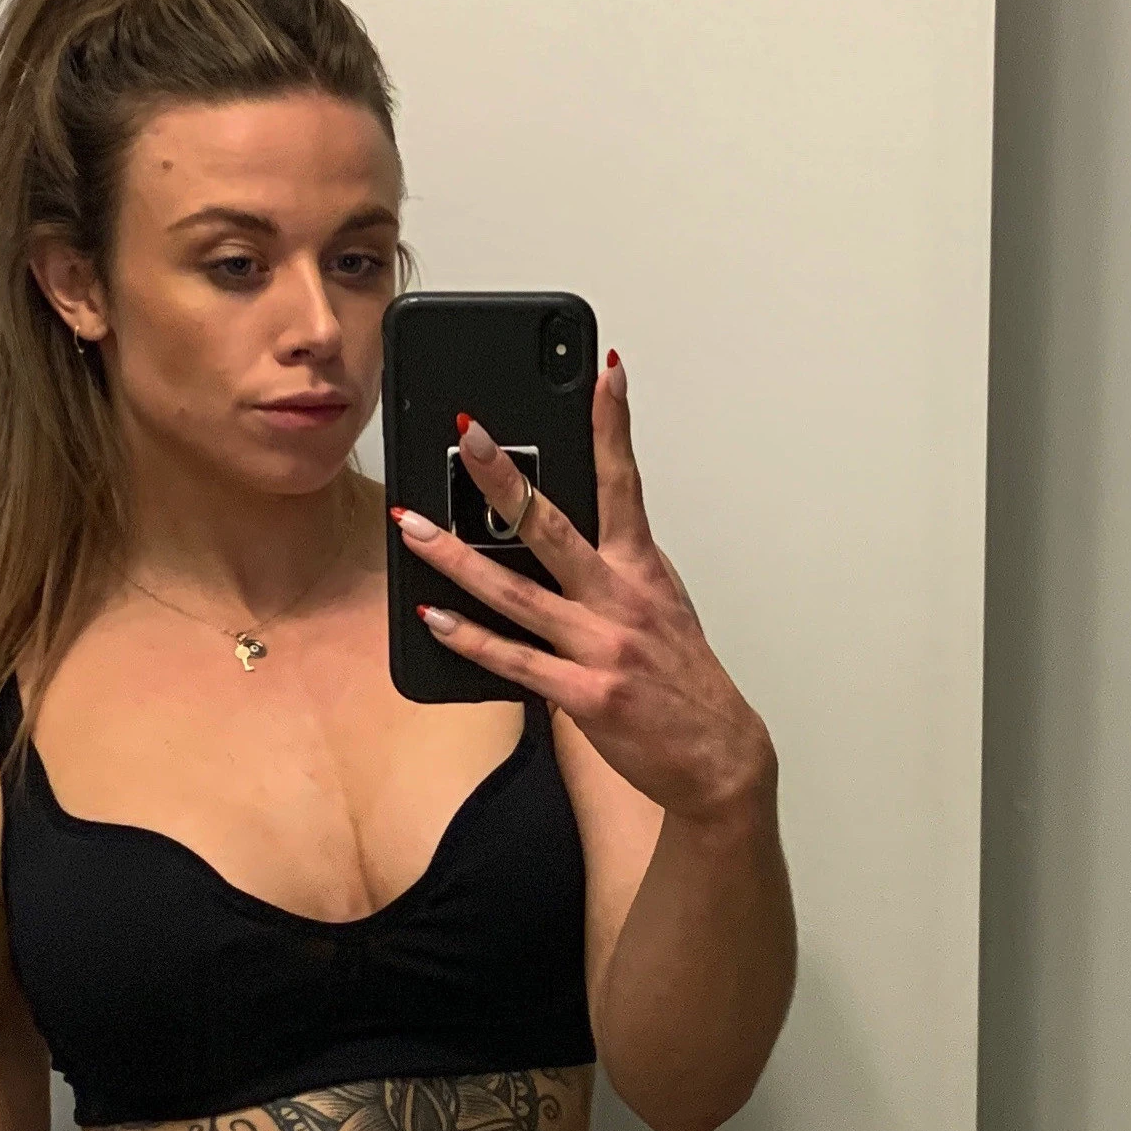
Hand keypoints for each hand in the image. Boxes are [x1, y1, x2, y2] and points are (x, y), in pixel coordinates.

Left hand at [391, 355, 775, 824]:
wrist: (718, 757)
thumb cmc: (682, 682)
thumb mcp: (660, 608)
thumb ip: (613, 571)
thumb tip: (558, 540)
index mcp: (642, 571)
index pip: (626, 483)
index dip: (614, 426)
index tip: (603, 373)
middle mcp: (621, 599)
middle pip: (553, 526)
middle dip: (504, 477)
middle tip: (467, 435)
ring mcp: (601, 647)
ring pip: (517, 592)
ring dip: (457, 557)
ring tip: (412, 526)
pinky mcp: (584, 695)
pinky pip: (513, 661)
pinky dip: (469, 639)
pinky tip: (432, 618)